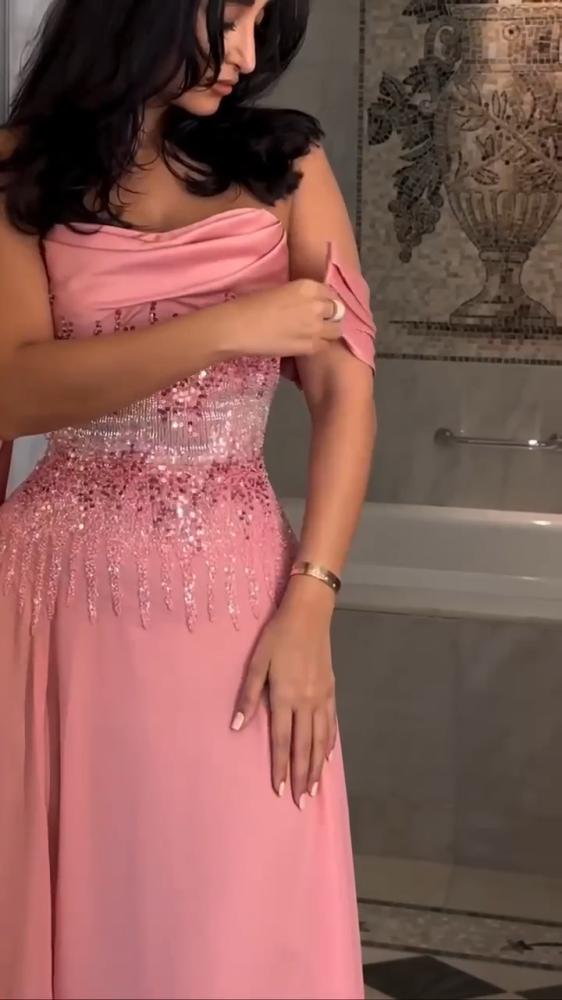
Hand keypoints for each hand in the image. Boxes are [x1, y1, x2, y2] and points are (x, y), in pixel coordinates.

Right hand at [215, 280, 343, 360]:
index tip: (319, 306)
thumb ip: (299, 295)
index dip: (326, 300)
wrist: (238, 328)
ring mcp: (316, 327)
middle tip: (319, 320)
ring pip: (337, 330)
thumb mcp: (279, 290)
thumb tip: (307, 303)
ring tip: (316, 333)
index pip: (330, 292)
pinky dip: (320, 345)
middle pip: (338, 310)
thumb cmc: (250, 305)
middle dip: (331, 315)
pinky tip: (308, 343)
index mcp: (307, 286)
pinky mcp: (310, 347)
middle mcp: (317, 305)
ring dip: (329, 331)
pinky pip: (325, 346)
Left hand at [231, 580, 337, 807]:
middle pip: (304, 746)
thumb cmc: (278, 637)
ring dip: (316, 766)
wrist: (310, 615)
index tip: (278, 789)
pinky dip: (329, 744)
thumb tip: (237, 726)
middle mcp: (307, 702)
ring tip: (314, 788)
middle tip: (301, 802)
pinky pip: (332, 725)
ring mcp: (322, 698)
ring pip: (321, 740)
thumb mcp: (257, 662)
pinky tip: (326, 758)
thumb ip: (248, 695)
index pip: (281, 741)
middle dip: (301, 775)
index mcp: (286, 696)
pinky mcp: (331, 691)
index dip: (279, 767)